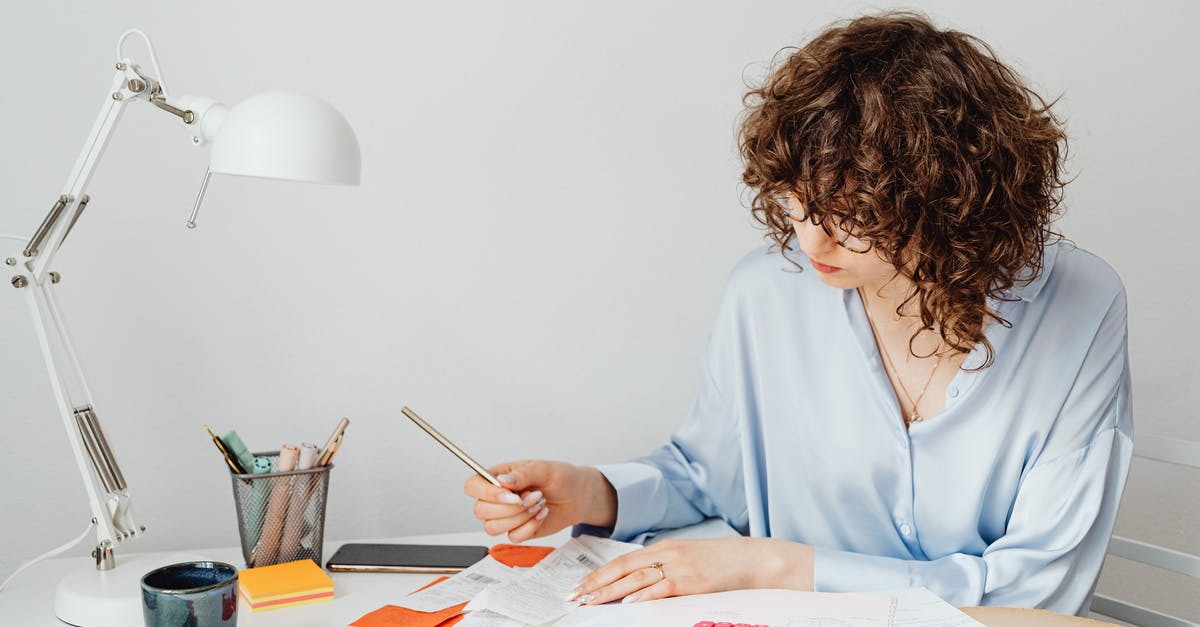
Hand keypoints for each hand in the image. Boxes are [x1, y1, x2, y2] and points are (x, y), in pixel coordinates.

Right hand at [464, 460, 616, 542]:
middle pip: (480, 510)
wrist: (577, 497)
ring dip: (519, 518)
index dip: (486, 493)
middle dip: (510, 508)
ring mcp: (505, 516)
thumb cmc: (560, 478)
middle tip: (534, 496)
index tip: (510, 494)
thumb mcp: (544, 469)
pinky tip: (541, 515)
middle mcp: (497, 498)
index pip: (473, 486)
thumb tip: (502, 481)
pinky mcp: (517, 530)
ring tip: (538, 504)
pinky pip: (512, 537)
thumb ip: (523, 474)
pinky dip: (529, 527)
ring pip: (492, 527)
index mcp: (498, 477)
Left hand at [569, 538, 813, 604]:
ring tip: (591, 602)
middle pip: (623, 570)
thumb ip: (663, 565)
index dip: (599, 575)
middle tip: (575, 597)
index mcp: (663, 547)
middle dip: (596, 585)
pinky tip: (628, 604)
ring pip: (637, 580)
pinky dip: (644, 597)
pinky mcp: (694, 581)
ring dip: (610, 593)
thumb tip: (636, 583)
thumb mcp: (687, 557)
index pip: (622, 561)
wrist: (754, 559)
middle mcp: (667, 553)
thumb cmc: (721, 561)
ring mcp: (680, 566)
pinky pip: (663, 588)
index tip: (579, 587)